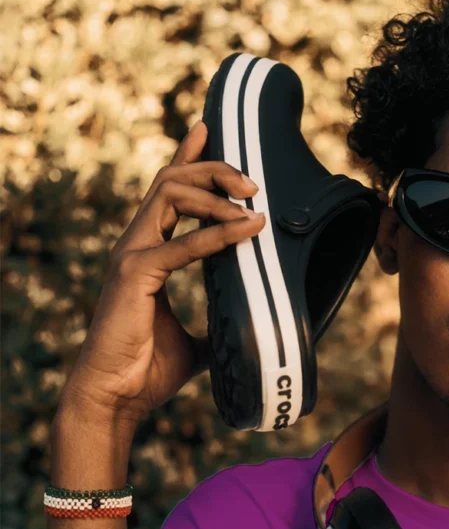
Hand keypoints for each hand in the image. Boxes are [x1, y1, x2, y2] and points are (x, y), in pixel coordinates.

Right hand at [57, 120, 265, 426]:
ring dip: (216, 193)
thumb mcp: (195, 344)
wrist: (114, 398)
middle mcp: (134, 244)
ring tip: (253, 205)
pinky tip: (248, 230)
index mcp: (145, 252)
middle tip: (254, 184)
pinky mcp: (135, 274)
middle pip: (172, 181)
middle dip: (214, 169)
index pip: (166, 191)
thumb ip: (216, 326)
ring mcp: (131, 254)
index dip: (187, 157)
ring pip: (171, 193)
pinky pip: (182, 243)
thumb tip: (249, 332)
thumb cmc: (145, 371)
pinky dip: (218, 234)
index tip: (209, 129)